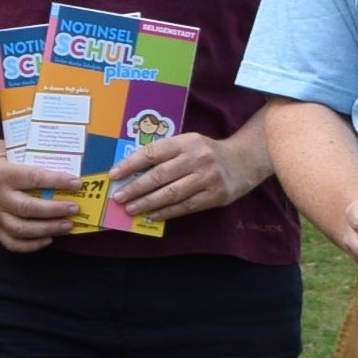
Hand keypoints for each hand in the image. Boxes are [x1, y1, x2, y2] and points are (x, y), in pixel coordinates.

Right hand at [0, 147, 85, 250]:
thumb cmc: (8, 159)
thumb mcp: (19, 153)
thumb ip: (40, 161)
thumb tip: (72, 172)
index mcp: (1, 173)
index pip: (33, 178)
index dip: (57, 181)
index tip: (77, 184)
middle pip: (27, 208)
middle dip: (54, 210)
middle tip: (74, 209)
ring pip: (20, 229)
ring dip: (47, 229)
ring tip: (67, 225)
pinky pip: (12, 242)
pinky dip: (32, 245)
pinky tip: (49, 239)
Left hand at [108, 130, 263, 223]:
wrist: (244, 160)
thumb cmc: (206, 152)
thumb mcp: (188, 143)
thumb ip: (165, 154)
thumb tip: (132, 173)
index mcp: (186, 142)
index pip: (152, 153)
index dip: (131, 165)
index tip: (114, 175)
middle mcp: (197, 158)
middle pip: (159, 176)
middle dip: (135, 188)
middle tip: (118, 197)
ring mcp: (207, 178)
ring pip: (171, 194)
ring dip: (147, 203)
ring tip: (131, 209)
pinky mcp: (215, 196)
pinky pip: (185, 207)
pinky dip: (166, 212)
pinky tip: (151, 215)